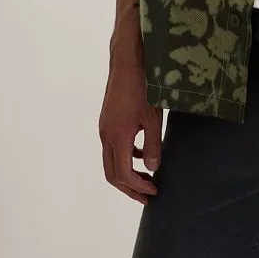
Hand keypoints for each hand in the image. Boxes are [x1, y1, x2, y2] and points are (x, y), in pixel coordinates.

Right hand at [99, 43, 162, 204]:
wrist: (127, 61)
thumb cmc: (143, 87)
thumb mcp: (153, 117)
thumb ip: (153, 145)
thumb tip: (152, 169)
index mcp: (116, 137)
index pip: (123, 174)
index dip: (138, 187)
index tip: (154, 191)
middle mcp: (106, 135)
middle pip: (112, 173)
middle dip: (129, 188)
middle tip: (147, 196)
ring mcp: (105, 127)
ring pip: (110, 160)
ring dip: (126, 174)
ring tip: (146, 178)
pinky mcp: (108, 120)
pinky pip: (113, 147)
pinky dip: (125, 157)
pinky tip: (141, 152)